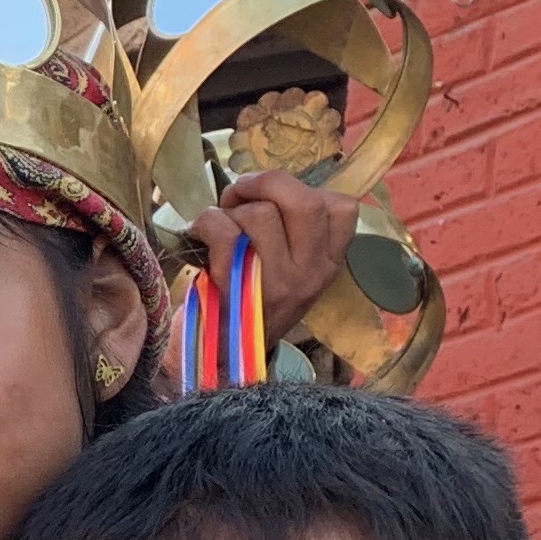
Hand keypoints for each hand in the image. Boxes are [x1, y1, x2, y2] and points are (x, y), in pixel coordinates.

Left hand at [202, 170, 361, 335]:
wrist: (217, 356)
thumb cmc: (247, 299)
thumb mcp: (285, 267)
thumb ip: (288, 228)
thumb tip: (260, 184)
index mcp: (328, 262)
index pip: (343, 209)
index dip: (304, 189)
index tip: (275, 199)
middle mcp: (312, 272)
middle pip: (304, 202)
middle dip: (265, 183)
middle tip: (238, 194)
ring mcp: (281, 283)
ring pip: (261, 214)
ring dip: (230, 210)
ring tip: (217, 225)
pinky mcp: (243, 290)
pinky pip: (226, 232)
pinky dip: (206, 222)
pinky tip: (198, 233)